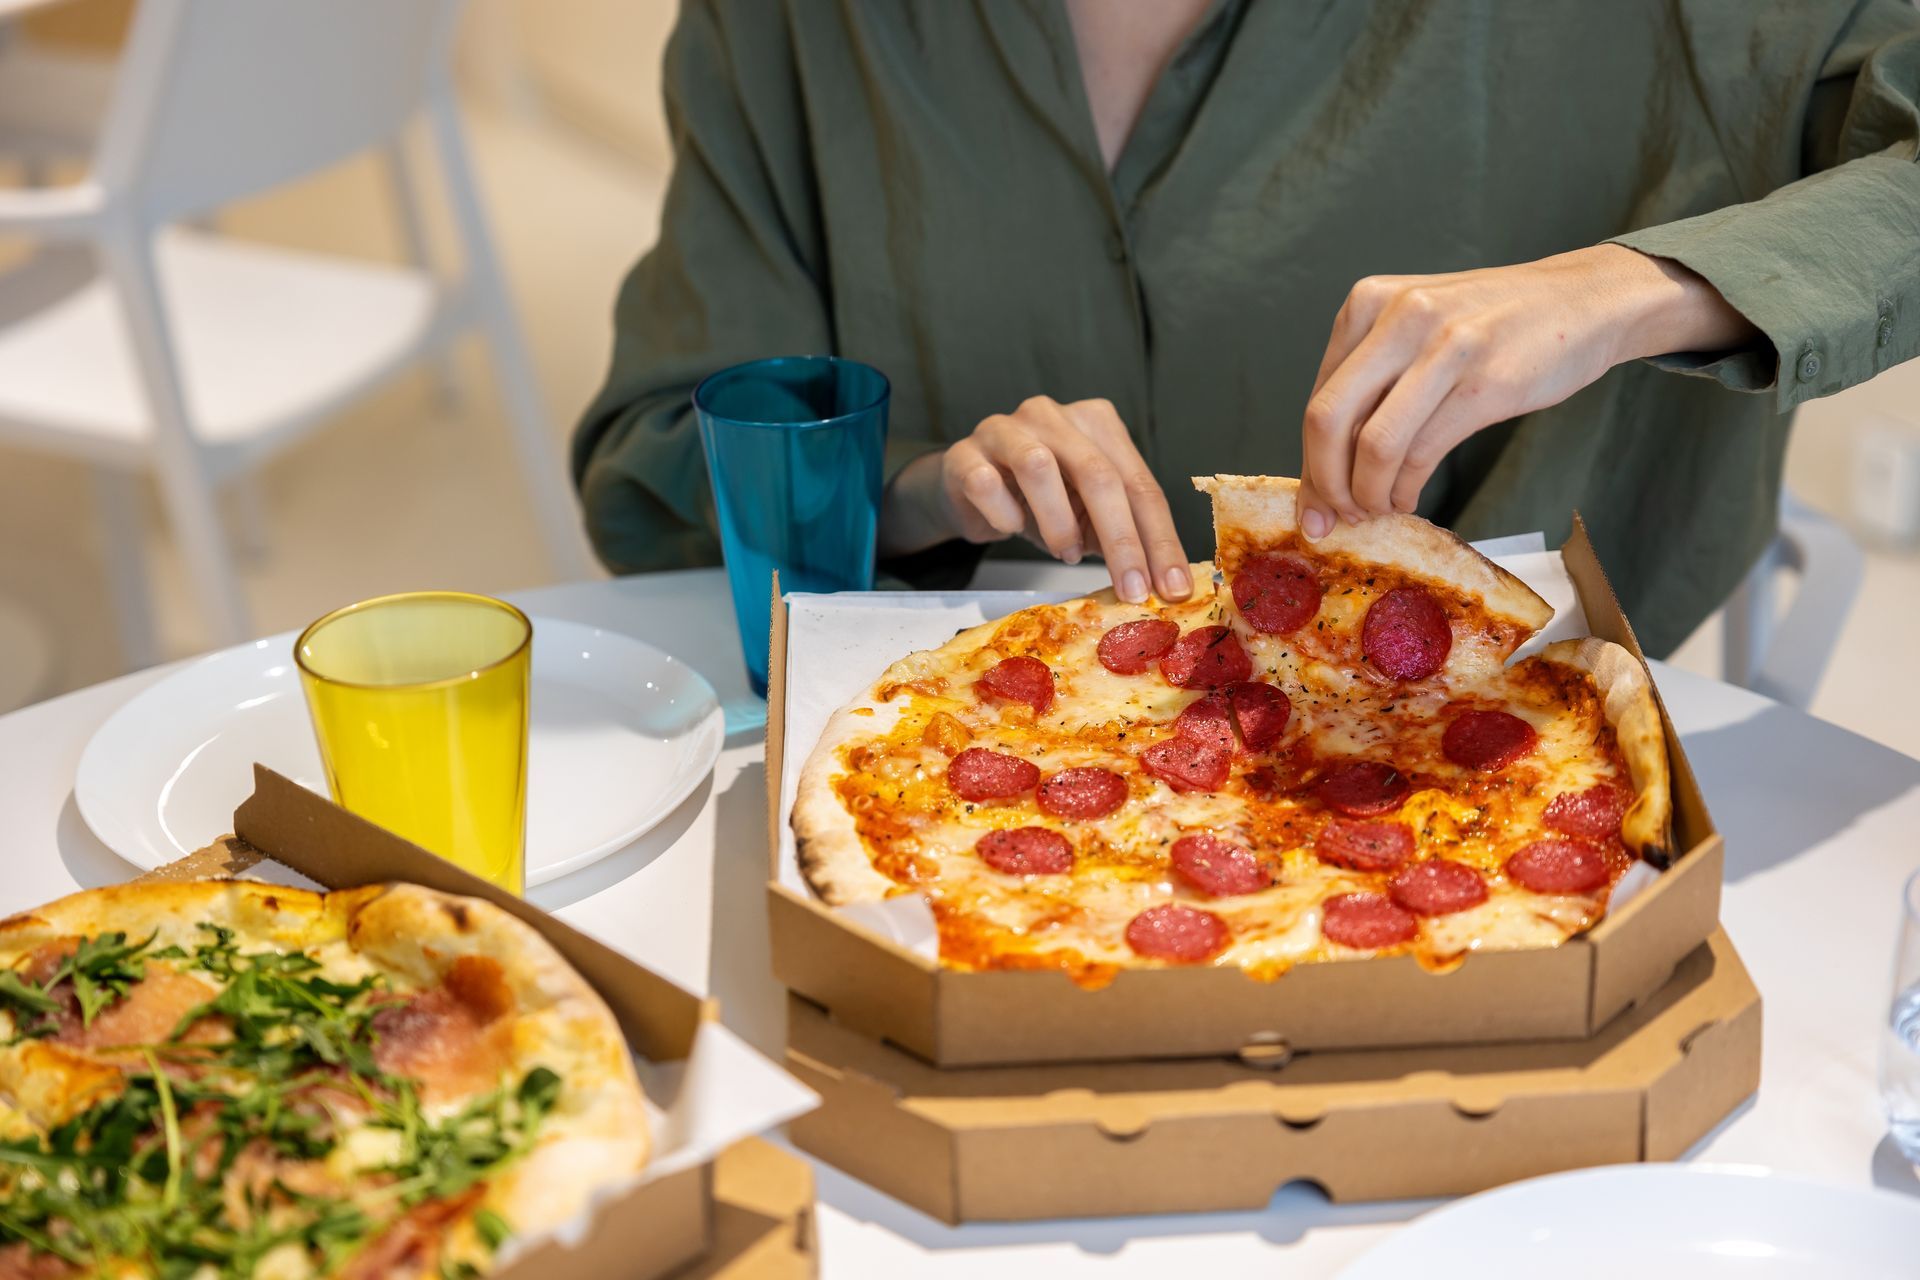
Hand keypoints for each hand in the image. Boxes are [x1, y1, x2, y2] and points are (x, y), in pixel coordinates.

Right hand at [879, 395, 1192, 602]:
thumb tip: (1160, 582)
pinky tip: (1011, 527)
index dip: (1160, 540)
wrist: (968, 487)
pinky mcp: (964, 453)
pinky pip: (986, 483)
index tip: (1173, 588)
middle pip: (1098, 475)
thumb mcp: (1087, 514)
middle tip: (1132, 590)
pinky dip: (1005, 515)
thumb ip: (1120, 534)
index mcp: (1096, 422)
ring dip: (1059, 523)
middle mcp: (1053, 415)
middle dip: (1122, 541)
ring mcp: (1005, 429)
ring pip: (1039, 468)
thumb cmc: (1036, 499)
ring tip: (1067, 553)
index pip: (1139, 483)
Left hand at [1296, 244, 1759, 535]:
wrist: (1583, 301)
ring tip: (1378, 510)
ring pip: (1372, 446)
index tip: (1315, 501)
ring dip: (1367, 495)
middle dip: (1325, 484)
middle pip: (1327, 422)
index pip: (1317, 397)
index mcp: (1368, 302)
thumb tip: (1321, 469)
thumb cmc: (1492, 324)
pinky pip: (1421, 454)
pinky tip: (1407, 500)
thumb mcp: (1416, 329)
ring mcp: (1443, 348)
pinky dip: (1404, 490)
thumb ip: (1369, 382)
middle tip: (1335, 518)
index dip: (1310, 461)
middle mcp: (1399, 317)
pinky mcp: (1484, 384)